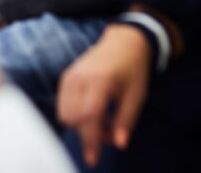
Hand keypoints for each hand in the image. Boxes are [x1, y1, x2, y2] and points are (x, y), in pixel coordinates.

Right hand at [57, 25, 151, 167]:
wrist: (123, 42)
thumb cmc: (133, 69)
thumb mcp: (137, 96)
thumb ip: (126, 120)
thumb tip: (119, 144)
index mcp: (101, 80)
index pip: (90, 115)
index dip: (91, 139)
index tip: (93, 158)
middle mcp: (80, 77)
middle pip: (75, 118)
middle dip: (89, 134)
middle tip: (110, 132)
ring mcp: (70, 76)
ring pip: (65, 114)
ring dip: (81, 126)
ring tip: (102, 120)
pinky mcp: (66, 77)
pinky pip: (63, 105)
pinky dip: (75, 116)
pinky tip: (92, 112)